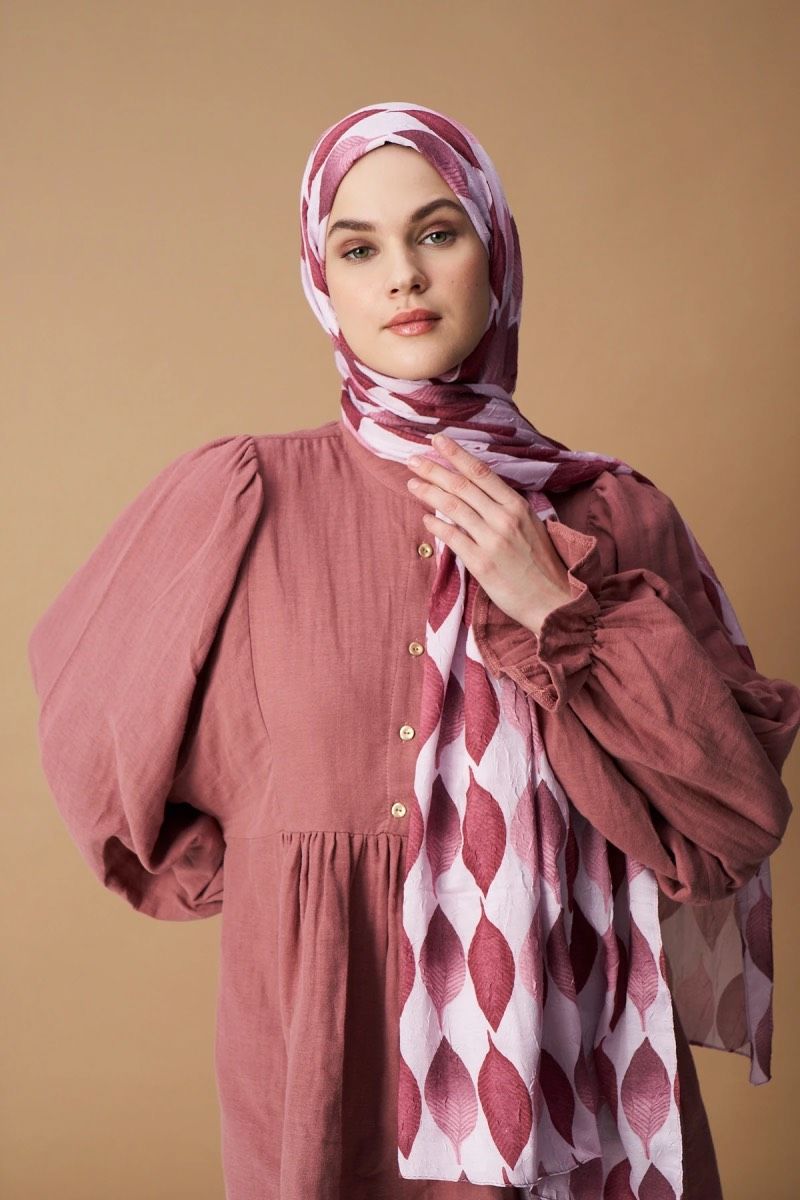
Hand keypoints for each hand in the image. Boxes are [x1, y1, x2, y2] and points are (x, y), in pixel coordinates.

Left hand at [405, 433, 573, 637]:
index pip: (481, 472)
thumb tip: (477, 494)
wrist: (553, 601)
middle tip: (412, 460)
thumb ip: (505, 508)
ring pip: (453, 507)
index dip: (456, 454)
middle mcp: (504, 518)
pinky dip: (436, 526)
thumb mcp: (531, 526)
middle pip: (462, 486)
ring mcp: (492, 540)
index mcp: (517, 506)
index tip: (437, 440)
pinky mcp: (482, 563)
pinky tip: (425, 519)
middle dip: (434, 470)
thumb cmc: (541, 564)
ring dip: (429, 493)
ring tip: (412, 484)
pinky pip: (453, 538)